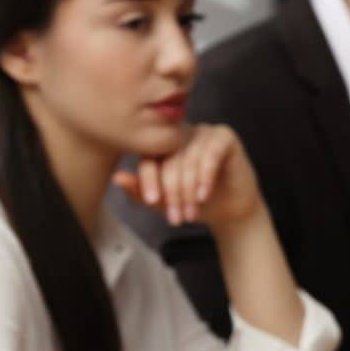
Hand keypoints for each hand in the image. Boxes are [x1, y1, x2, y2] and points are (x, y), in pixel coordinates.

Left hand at [113, 124, 263, 229]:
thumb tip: (118, 178)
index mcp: (163, 146)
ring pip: (190, 160)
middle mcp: (181, 135)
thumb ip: (140, 190)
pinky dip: (206, 177)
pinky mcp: (224, 137)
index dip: (149, 180)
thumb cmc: (197, 202)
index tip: (152, 202)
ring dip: (190, 191)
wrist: (231, 210)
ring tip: (191, 212)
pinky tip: (204, 195)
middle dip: (173, 193)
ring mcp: (203, 133)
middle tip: (177, 217)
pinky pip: (211, 154)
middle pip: (170, 161)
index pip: (149, 158)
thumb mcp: (164, 201)